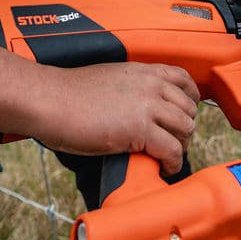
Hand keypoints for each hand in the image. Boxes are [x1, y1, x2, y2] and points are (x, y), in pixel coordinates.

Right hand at [34, 62, 199, 174]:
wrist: (49, 100)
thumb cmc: (67, 94)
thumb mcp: (109, 80)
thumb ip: (130, 90)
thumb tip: (136, 109)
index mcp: (143, 71)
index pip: (184, 80)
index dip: (190, 100)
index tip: (185, 114)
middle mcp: (151, 85)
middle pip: (189, 109)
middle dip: (183, 129)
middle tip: (171, 142)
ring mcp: (148, 106)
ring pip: (186, 129)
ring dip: (180, 146)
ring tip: (166, 157)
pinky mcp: (141, 129)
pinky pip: (172, 150)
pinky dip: (173, 163)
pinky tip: (164, 168)